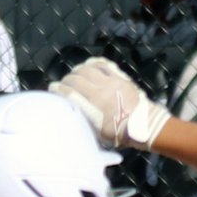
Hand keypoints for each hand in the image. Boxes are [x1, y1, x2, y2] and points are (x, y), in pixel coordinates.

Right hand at [49, 56, 170, 150]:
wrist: (143, 125)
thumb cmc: (119, 134)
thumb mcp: (98, 133)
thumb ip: (84, 120)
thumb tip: (71, 110)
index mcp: (93, 110)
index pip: (70, 94)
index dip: (58, 89)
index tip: (52, 88)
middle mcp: (100, 93)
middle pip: (76, 79)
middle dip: (66, 80)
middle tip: (63, 83)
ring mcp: (111, 82)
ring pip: (87, 69)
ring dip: (77, 70)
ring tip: (74, 74)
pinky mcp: (120, 76)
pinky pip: (103, 64)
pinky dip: (92, 62)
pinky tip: (87, 64)